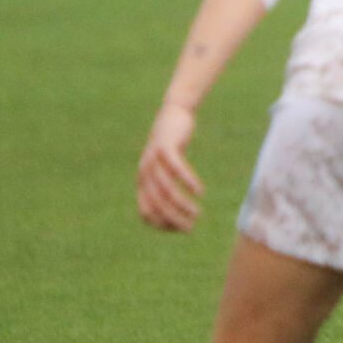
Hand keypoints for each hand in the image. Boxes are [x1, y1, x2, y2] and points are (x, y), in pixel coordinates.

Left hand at [136, 102, 204, 230]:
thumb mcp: (165, 167)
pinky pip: (177, 169)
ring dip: (181, 204)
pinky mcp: (166, 148)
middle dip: (173, 219)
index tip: (181, 230)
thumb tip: (174, 210)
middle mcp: (144, 173)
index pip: (146, 212)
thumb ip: (165, 185)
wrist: (174, 113)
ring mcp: (154, 160)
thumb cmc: (172, 145)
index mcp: (142, 181)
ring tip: (197, 213)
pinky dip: (188, 181)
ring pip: (166, 189)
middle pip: (156, 203)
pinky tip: (200, 191)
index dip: (162, 225)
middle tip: (190, 228)